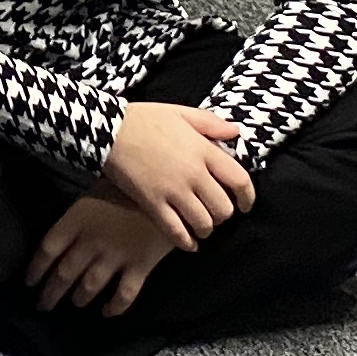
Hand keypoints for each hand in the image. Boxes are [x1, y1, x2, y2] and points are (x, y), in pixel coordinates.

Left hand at [31, 188, 181, 315]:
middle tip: (43, 306)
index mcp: (77, 218)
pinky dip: (114, 307)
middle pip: (64, 273)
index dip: (36, 269)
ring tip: (75, 304)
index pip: (48, 248)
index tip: (29, 282)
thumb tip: (66, 231)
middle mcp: (91, 241)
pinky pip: (124, 295)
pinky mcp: (140, 265)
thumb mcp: (96, 188)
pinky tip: (107, 312)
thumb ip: (79, 213)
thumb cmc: (129, 181)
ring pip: (90, 286)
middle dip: (51, 293)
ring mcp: (115, 255)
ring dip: (79, 299)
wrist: (167, 186)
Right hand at [104, 102, 255, 249]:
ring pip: (203, 224)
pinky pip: (177, 232)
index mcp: (203, 150)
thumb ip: (210, 123)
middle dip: (223, 215)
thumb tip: (235, 134)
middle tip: (215, 213)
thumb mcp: (180, 112)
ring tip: (200, 225)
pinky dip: (186, 242)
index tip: (245, 205)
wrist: (108, 130)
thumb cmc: (144, 119)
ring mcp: (173, 191)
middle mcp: (193, 174)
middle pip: (223, 208)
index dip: (248, 198)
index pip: (239, 180)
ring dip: (205, 228)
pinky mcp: (153, 204)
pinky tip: (189, 243)